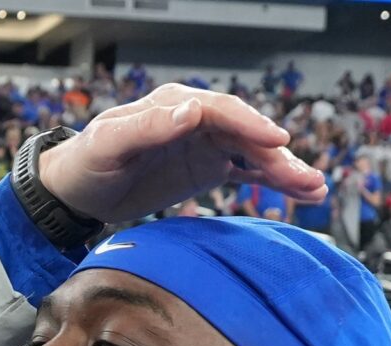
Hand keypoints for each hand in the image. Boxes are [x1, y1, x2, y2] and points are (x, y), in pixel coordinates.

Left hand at [34, 83, 325, 225]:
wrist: (76, 190)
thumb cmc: (86, 163)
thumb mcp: (110, 144)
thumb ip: (149, 128)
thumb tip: (190, 111)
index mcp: (175, 107)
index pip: (221, 111)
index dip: (250, 125)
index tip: (277, 140)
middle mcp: (196, 121)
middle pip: (246, 134)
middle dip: (278, 155)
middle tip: (308, 178)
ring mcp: (205, 144)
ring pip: (253, 154)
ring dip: (284, 171)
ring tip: (314, 189)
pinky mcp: (207, 168)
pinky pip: (246, 173)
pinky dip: (272, 182)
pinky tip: (299, 194)